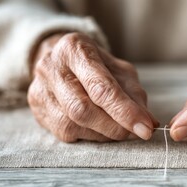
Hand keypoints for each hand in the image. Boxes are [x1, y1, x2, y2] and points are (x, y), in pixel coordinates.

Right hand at [28, 32, 157, 141]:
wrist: (62, 62)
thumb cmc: (97, 66)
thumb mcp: (120, 71)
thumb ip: (134, 94)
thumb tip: (148, 122)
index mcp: (74, 49)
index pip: (100, 87)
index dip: (125, 112)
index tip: (146, 128)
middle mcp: (51, 67)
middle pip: (82, 109)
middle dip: (114, 127)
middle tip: (136, 133)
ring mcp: (39, 90)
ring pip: (73, 124)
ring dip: (104, 133)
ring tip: (120, 128)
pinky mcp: (37, 110)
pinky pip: (66, 133)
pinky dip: (91, 136)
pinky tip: (101, 129)